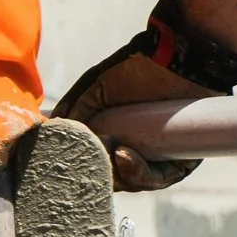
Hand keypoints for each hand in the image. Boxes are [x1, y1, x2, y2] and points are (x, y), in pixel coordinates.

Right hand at [52, 0, 236, 191]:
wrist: (179, 56)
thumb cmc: (139, 66)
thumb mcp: (97, 86)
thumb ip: (76, 107)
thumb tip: (53, 127)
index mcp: (121, 134)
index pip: (102, 162)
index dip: (87, 164)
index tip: (71, 155)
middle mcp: (141, 148)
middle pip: (118, 177)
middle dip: (101, 171)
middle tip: (89, 157)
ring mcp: (161, 156)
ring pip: (136, 181)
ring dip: (119, 173)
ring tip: (109, 152)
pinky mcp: (183, 159)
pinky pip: (160, 178)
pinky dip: (140, 173)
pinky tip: (123, 155)